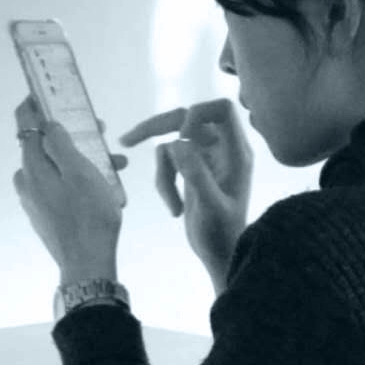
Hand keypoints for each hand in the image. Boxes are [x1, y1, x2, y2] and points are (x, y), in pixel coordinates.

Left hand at [12, 97, 127, 280]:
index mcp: (32, 165)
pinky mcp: (46, 213)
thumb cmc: (89, 217)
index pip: (25, 122)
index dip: (36, 103)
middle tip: (101, 131)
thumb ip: (61, 143)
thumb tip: (49, 124)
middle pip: (46, 145)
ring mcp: (35, 198)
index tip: (52, 92)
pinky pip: (61, 185)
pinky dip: (80, 178)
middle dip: (74, 134)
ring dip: (85, 159)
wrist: (88, 263)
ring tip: (117, 166)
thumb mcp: (81, 172)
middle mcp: (27, 180)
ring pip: (58, 166)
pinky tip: (105, 186)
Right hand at [118, 99, 252, 277]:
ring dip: (163, 172)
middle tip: (127, 140)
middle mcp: (223, 150)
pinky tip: (175, 210)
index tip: (183, 134)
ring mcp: (206, 157)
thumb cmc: (222, 234)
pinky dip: (164, 182)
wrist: (221, 254)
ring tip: (172, 206)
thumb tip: (177, 142)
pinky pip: (167, 160)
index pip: (222, 109)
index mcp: (236, 153)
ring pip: (172, 142)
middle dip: (157, 128)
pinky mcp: (191, 168)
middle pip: (187, 117)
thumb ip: (196, 174)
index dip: (198, 112)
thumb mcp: (210, 207)